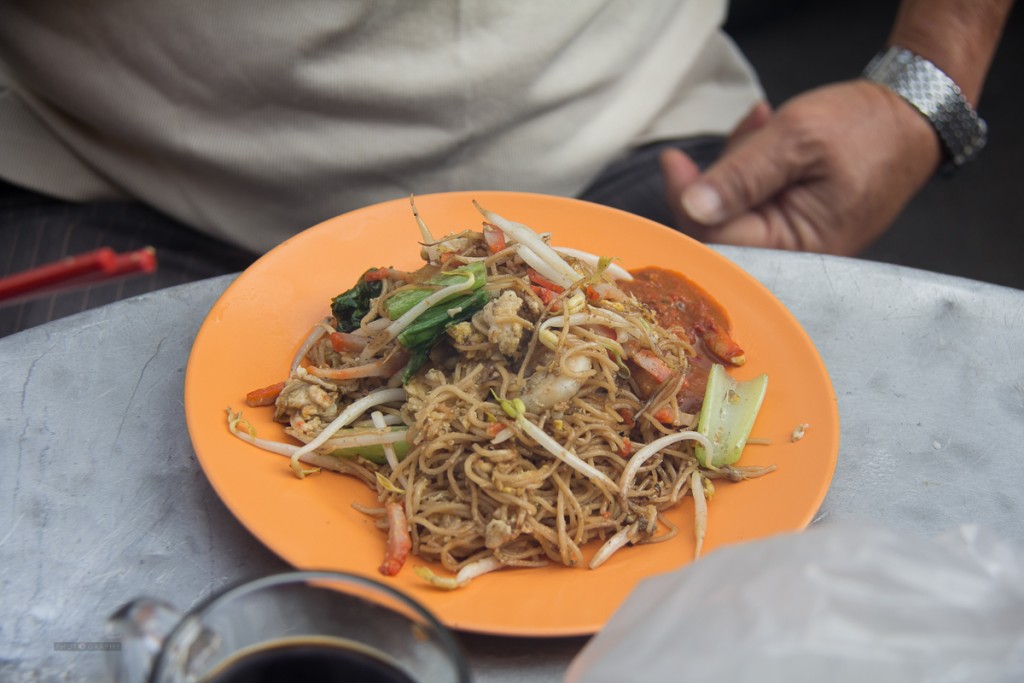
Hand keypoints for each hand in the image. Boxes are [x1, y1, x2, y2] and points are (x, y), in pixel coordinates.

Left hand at [659, 80, 942, 254]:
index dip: (686, 200)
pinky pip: (748, 200)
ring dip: (736, 164)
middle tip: (748, 131)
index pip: (714, 239)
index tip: (673, 160)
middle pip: (716, 229)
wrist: (911, 120)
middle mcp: (787, 257)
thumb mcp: (797, 140)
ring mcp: (786, 241)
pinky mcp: (786, 223)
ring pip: (729, 210)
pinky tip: (765, 131)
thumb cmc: (865, 129)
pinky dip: (748, 165)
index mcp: (792, 248)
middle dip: (719, 177)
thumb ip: (742, 174)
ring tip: (766, 124)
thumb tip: (692, 207)